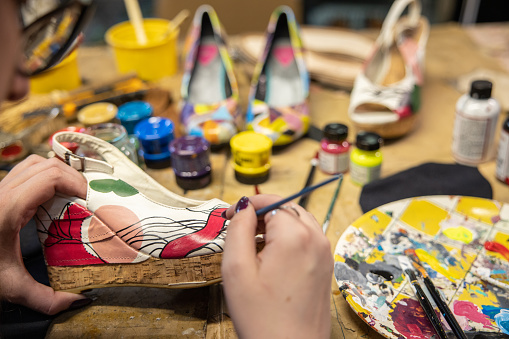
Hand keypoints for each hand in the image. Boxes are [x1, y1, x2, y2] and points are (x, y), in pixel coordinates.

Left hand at [0, 155, 88, 313]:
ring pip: (37, 163)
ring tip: (74, 193)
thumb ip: (47, 298)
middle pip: (48, 166)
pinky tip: (54, 194)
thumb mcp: (11, 286)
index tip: (92, 201)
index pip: (51, 177)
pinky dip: (46, 175)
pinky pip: (28, 171)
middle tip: (88, 199)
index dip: (77, 183)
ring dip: (60, 173)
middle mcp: (3, 193)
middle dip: (74, 178)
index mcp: (9, 208)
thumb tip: (78, 299)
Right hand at [221, 195, 332, 338]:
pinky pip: (307, 238)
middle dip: (262, 213)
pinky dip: (289, 237)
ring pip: (298, 221)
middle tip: (239, 229)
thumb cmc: (262, 318)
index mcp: (295, 237)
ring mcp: (325, 253)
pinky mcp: (326, 266)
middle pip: (287, 209)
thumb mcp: (237, 270)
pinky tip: (272, 258)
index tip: (229, 215)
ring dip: (276, 224)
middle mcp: (316, 239)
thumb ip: (238, 230)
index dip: (247, 205)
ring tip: (253, 245)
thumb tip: (243, 207)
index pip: (271, 202)